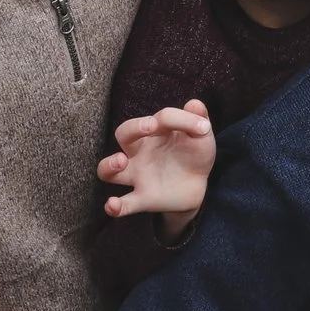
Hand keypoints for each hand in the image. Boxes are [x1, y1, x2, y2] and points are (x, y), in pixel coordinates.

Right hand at [99, 100, 214, 238]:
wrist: (199, 184)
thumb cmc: (194, 153)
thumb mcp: (201, 134)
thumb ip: (198, 118)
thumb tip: (195, 104)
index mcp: (152, 133)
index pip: (157, 119)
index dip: (176, 119)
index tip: (201, 127)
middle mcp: (138, 153)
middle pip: (122, 135)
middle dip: (132, 128)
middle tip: (149, 127)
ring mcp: (138, 176)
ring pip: (108, 171)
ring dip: (109, 165)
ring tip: (121, 161)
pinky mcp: (143, 199)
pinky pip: (123, 205)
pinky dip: (114, 207)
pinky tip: (112, 205)